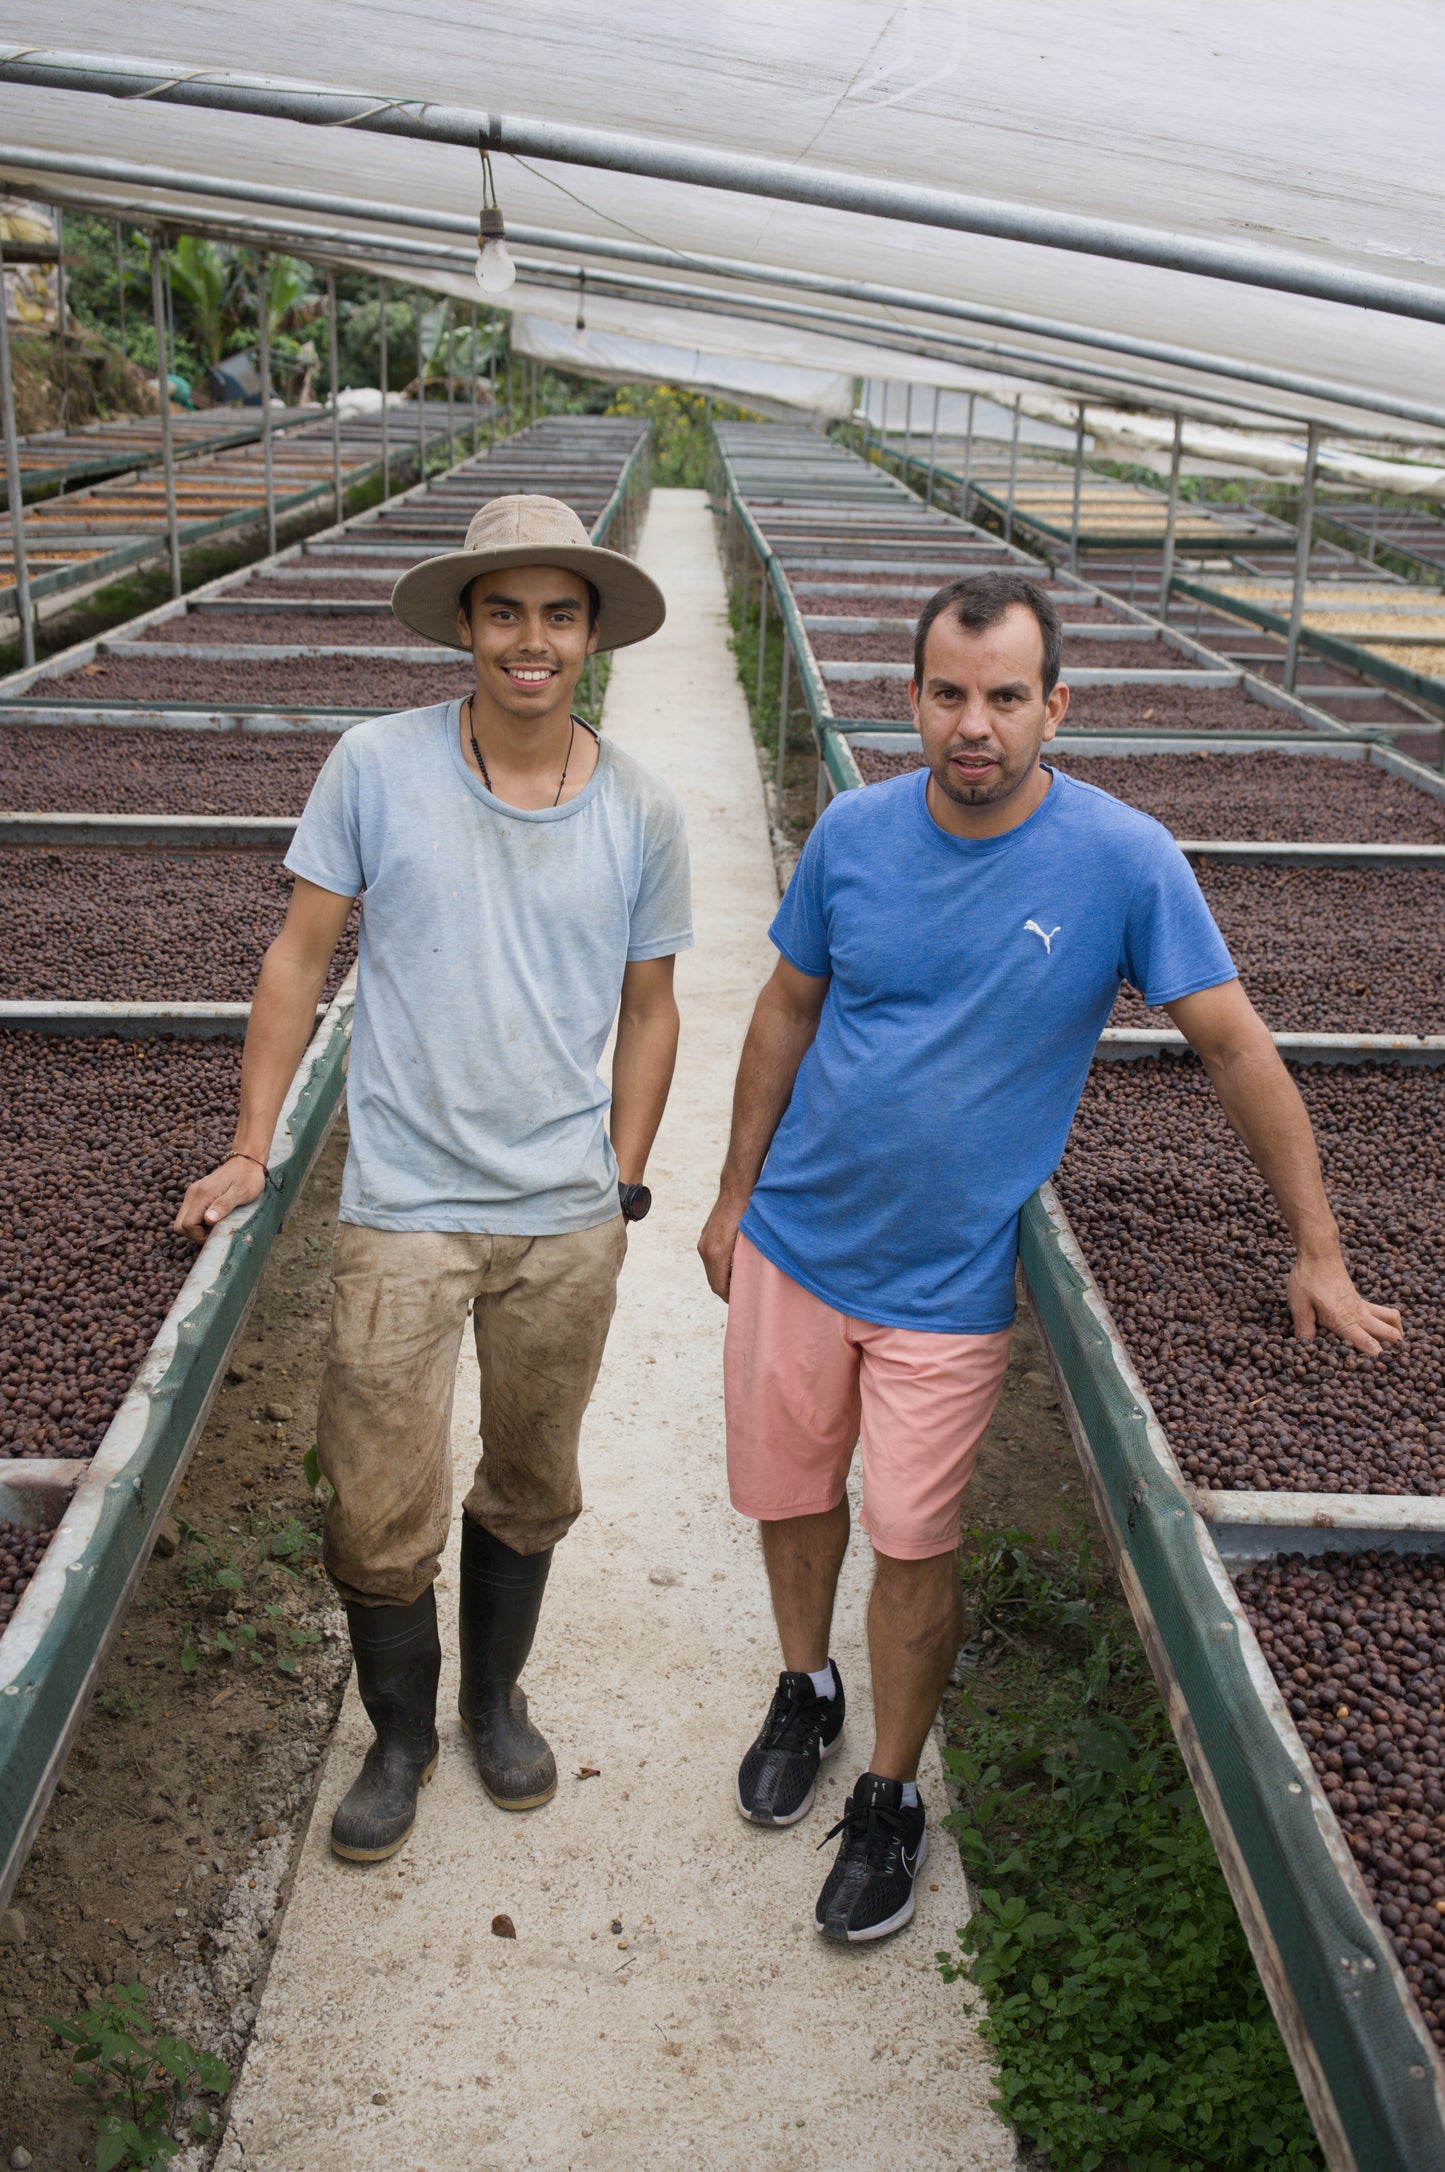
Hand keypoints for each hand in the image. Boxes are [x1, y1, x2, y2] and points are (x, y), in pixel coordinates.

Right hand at [173, 1155, 267, 1245]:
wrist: (247, 1161)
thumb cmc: (248, 1178)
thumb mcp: (242, 1193)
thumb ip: (224, 1205)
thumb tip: (208, 1219)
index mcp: (202, 1194)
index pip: (187, 1224)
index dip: (199, 1235)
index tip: (216, 1234)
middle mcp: (193, 1193)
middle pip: (179, 1225)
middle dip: (195, 1234)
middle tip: (214, 1232)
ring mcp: (193, 1193)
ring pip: (182, 1220)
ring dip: (196, 1228)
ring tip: (216, 1225)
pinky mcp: (196, 1194)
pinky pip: (189, 1213)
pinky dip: (197, 1221)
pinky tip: (214, 1218)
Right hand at [698, 1195, 744, 1300]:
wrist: (736, 1191)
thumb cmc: (748, 1215)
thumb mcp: (750, 1242)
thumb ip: (745, 1263)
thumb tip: (747, 1281)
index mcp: (716, 1253)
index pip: (719, 1286)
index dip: (730, 1297)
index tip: (743, 1303)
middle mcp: (705, 1250)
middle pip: (713, 1282)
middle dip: (726, 1291)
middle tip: (743, 1296)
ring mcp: (703, 1243)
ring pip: (711, 1271)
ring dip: (722, 1279)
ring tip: (740, 1282)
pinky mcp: (704, 1237)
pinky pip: (710, 1260)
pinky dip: (719, 1268)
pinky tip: (733, 1267)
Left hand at [1287, 1254, 1403, 1356]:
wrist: (1319, 1254)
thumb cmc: (1307, 1279)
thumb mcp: (1299, 1306)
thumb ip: (1305, 1329)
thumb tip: (1305, 1351)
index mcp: (1345, 1322)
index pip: (1370, 1346)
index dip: (1377, 1361)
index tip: (1378, 1373)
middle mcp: (1359, 1315)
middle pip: (1390, 1335)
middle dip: (1394, 1350)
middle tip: (1389, 1364)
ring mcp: (1362, 1306)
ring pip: (1392, 1320)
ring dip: (1396, 1334)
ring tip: (1394, 1348)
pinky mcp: (1360, 1299)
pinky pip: (1383, 1311)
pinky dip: (1390, 1321)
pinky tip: (1381, 1328)